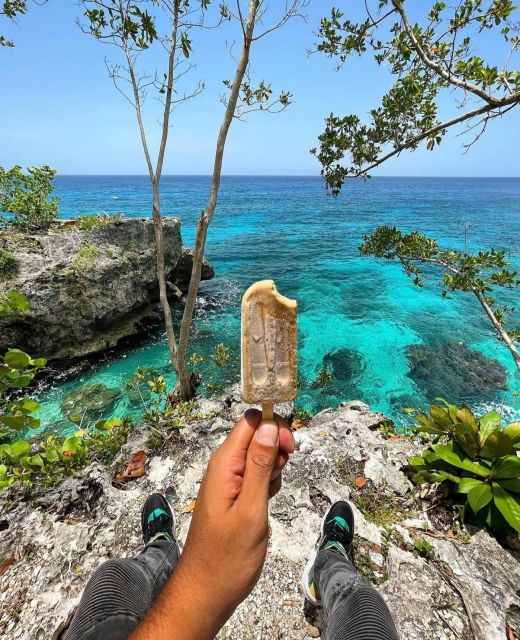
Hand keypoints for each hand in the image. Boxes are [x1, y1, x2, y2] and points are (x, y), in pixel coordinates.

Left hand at [130, 409, 294, 639]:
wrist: (206, 591)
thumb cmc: (226, 558)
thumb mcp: (250, 510)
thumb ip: (260, 465)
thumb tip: (269, 425)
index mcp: (225, 463)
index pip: (251, 421)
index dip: (273, 426)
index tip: (289, 449)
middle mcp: (225, 466)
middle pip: (257, 434)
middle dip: (277, 449)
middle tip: (277, 478)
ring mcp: (229, 480)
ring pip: (260, 455)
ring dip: (274, 468)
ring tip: (268, 496)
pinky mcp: (235, 494)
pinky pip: (257, 474)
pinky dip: (268, 484)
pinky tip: (265, 503)